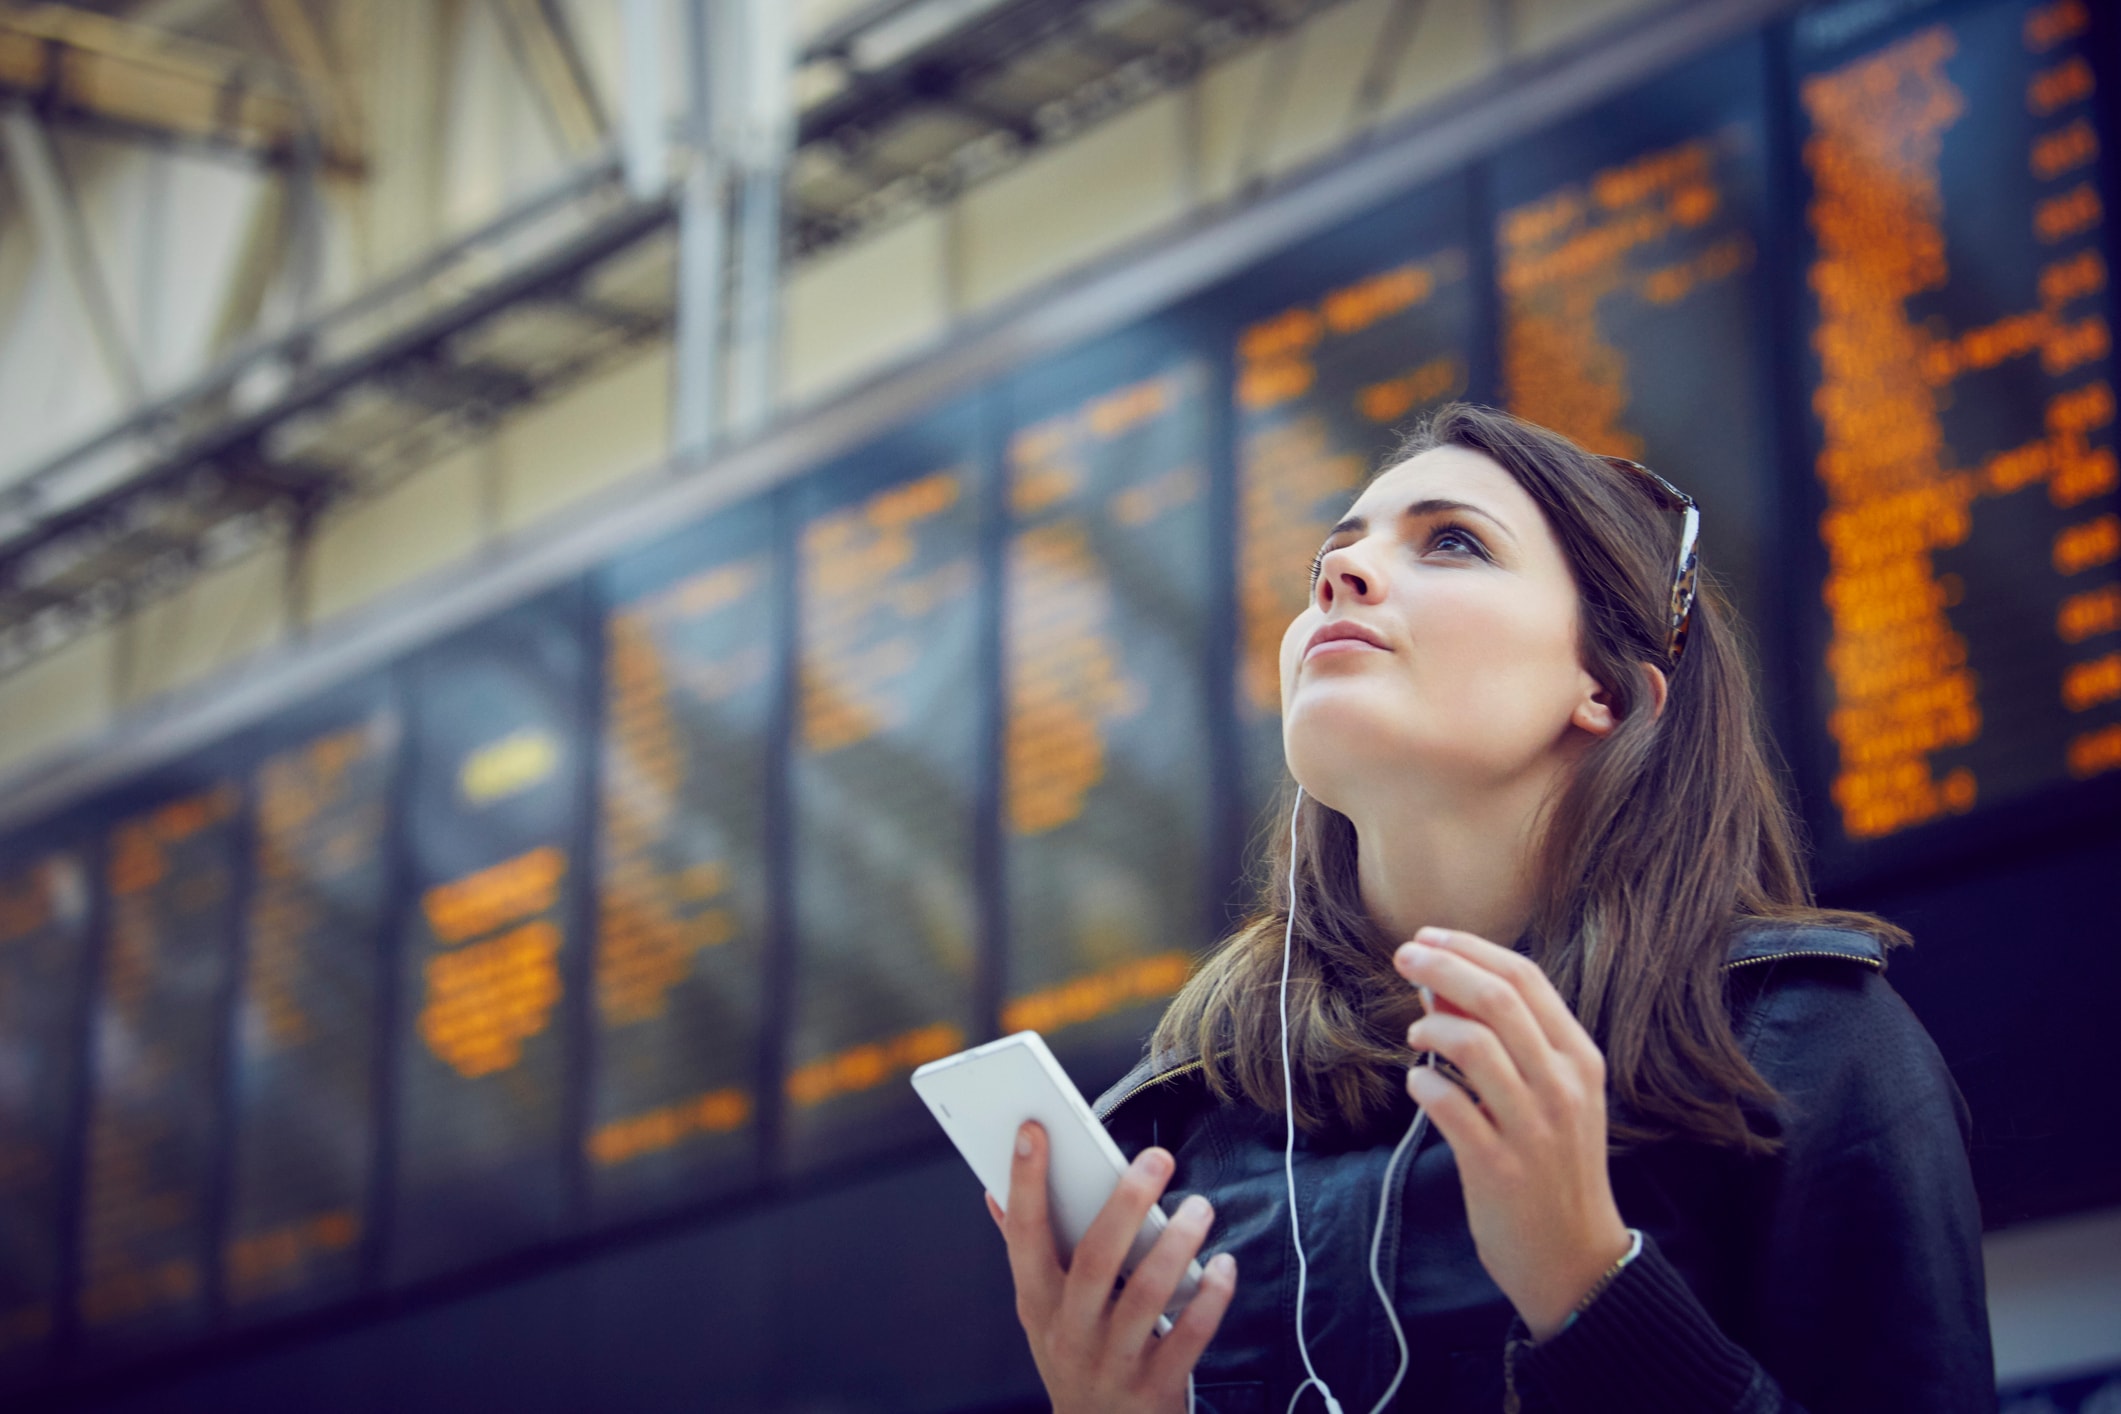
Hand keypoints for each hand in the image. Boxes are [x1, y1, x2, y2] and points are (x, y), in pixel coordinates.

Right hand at [985, 1121, 1237, 1413]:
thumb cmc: (1074, 1358)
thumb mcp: (1040, 1314)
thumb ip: (1026, 1253)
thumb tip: (993, 1192)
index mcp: (1036, 1304)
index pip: (1023, 1235)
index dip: (1024, 1182)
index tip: (1033, 1130)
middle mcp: (1068, 1332)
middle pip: (1093, 1259)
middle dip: (1124, 1203)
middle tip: (1158, 1157)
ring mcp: (1112, 1362)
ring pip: (1145, 1295)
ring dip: (1177, 1244)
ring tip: (1201, 1205)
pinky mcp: (1155, 1388)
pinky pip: (1189, 1336)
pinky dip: (1211, 1298)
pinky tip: (1225, 1266)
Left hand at [1396, 927, 1632, 1339]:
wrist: (1576, 1260)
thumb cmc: (1555, 1166)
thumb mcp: (1549, 1096)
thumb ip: (1506, 1041)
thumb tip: (1439, 981)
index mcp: (1581, 1059)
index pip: (1527, 978)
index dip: (1470, 948)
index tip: (1428, 936)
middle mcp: (1563, 1086)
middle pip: (1497, 999)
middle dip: (1441, 966)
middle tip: (1402, 957)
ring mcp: (1533, 1128)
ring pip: (1474, 1044)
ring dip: (1431, 1025)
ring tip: (1414, 1034)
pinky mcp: (1499, 1167)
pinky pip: (1448, 1106)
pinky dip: (1423, 1084)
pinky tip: (1418, 1083)